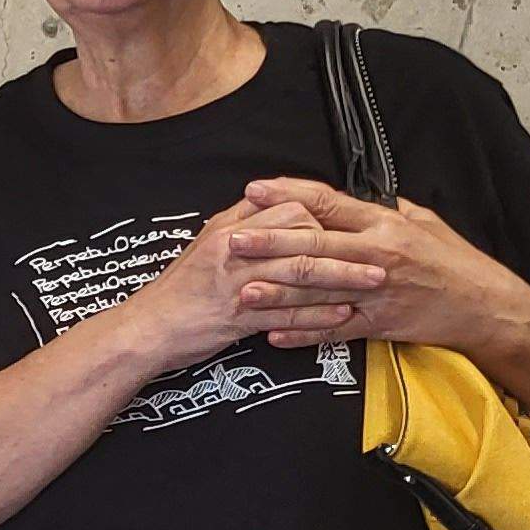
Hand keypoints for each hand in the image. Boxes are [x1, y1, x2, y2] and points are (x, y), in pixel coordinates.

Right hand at [99, 197, 372, 373]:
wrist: (148, 328)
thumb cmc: (180, 290)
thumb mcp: (207, 242)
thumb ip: (242, 221)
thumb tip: (273, 201)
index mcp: (230, 228)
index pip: (290, 210)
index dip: (324, 219)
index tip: (349, 232)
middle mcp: (235, 250)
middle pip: (302, 240)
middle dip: (347, 249)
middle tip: (381, 257)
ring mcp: (236, 283)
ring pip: (300, 275)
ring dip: (342, 280)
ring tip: (372, 284)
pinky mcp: (238, 318)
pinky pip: (287, 314)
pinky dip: (318, 315)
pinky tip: (343, 315)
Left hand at [228, 178, 529, 353]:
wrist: (484, 306)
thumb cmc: (452, 260)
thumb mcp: (423, 220)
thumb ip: (382, 209)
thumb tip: (349, 197)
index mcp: (384, 224)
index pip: (328, 203)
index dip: (289, 195)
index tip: (255, 190)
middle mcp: (377, 256)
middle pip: (314, 246)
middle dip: (270, 244)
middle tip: (233, 241)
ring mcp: (376, 293)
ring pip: (318, 292)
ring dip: (277, 293)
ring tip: (242, 291)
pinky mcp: (379, 324)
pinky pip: (334, 331)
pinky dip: (304, 334)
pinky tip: (274, 335)